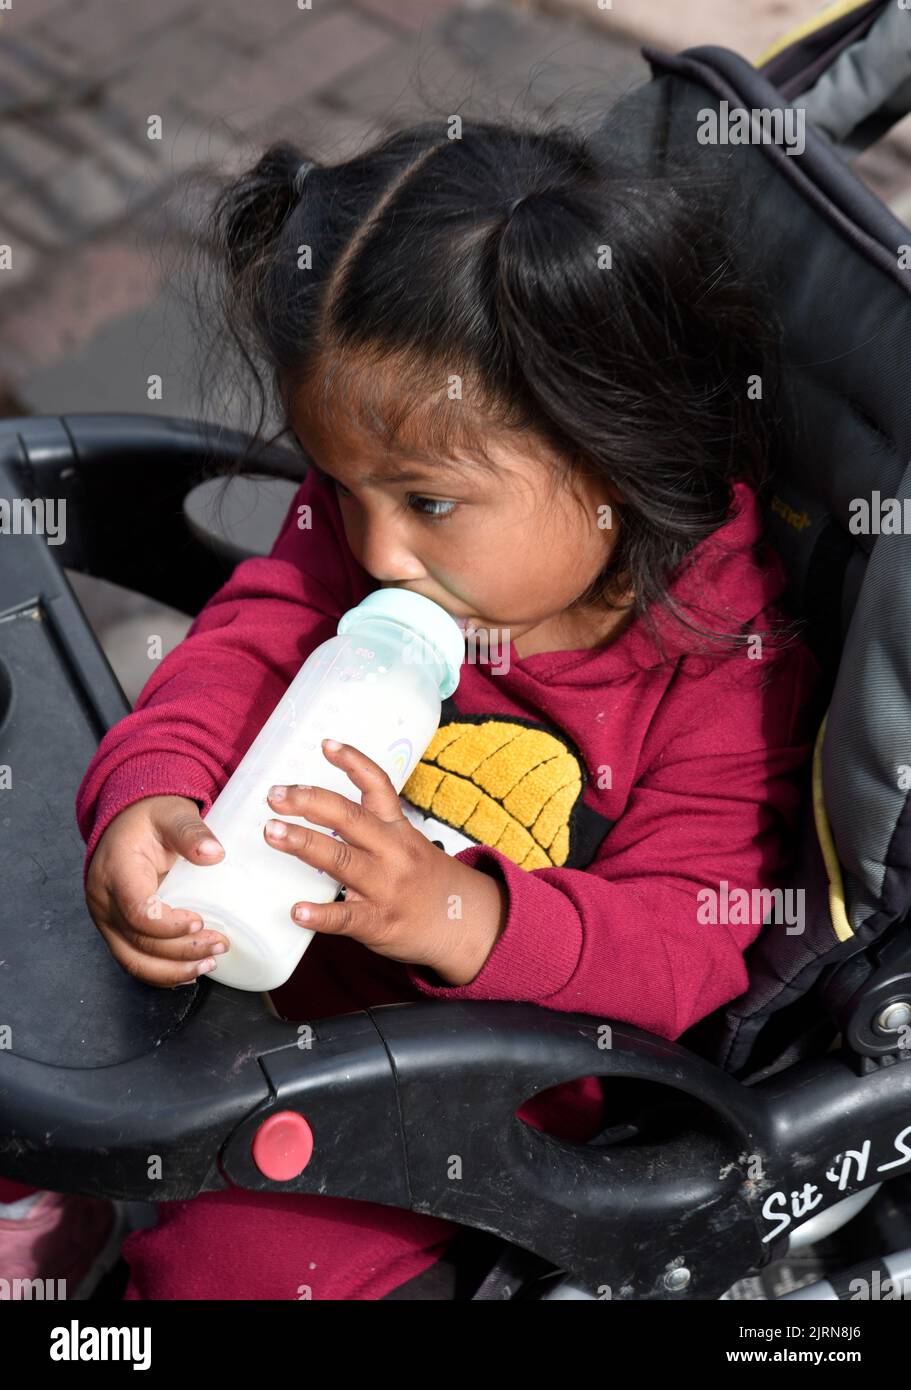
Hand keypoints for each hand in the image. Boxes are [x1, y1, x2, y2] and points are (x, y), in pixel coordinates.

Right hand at [85, 795, 230, 987]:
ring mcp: (107, 919)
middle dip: (182, 951)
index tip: (200, 921)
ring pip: (134, 960)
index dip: (168, 925)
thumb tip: (215, 854)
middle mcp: (104, 900)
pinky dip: (162, 973)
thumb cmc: (149, 819)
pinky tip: (190, 972)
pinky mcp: (116, 929)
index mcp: (116, 871)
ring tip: (209, 963)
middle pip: (139, 941)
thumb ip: (191, 832)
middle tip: (220, 944)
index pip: (136, 910)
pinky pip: (134, 960)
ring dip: (173, 970)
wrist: (126, 823)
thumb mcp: (172, 814)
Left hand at [263, 739, 507, 984]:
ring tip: (272, 832)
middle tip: (275, 795)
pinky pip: (346, 916)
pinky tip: (296, 910)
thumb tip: (317, 812)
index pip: (377, 785)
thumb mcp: (408, 844)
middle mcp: (392, 852)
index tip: (325, 744)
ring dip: (303, 843)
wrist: (464, 926)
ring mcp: (385, 886)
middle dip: (309, 802)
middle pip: (349, 817)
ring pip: (340, 859)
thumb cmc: (425, 882)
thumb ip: (371, 830)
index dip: (352, 762)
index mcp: (397, 829)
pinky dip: (319, 914)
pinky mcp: (379, 922)